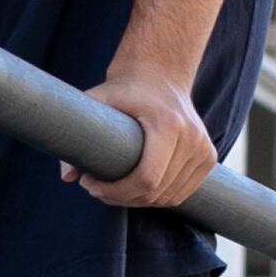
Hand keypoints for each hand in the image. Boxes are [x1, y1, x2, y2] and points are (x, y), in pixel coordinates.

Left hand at [69, 69, 216, 209]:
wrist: (160, 75)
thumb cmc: (125, 90)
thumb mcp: (97, 102)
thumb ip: (79, 135)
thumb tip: (67, 176)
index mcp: (169, 124)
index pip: (146, 179)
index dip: (116, 192)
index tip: (91, 185)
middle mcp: (192, 138)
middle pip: (155, 192)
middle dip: (122, 198)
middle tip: (97, 188)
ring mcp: (204, 149)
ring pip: (168, 198)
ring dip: (139, 201)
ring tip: (115, 187)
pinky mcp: (208, 157)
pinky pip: (181, 194)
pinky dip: (158, 198)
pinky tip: (137, 188)